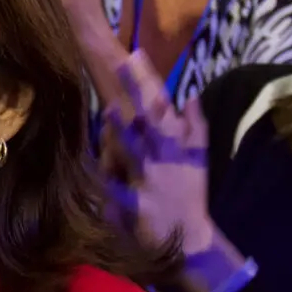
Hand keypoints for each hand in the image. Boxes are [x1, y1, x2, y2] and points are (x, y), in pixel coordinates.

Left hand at [101, 51, 214, 254]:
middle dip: (135, 93)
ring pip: (134, 149)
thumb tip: (190, 95)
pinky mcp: (137, 204)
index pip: (160, 104)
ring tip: (109, 108)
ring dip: (122, 129)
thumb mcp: (201, 158)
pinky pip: (117, 191)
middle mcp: (164, 157)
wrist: (191, 238)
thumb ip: (196, 126)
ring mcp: (150, 179)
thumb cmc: (191, 194)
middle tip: (119, 64)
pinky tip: (90, 169)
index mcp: (177, 144)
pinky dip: (106, 182)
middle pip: (148, 118)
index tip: (135, 53)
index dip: (147, 80)